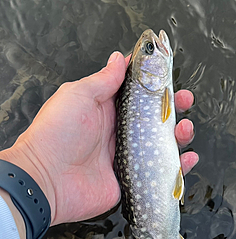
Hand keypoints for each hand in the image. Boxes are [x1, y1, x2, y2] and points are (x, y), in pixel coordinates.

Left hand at [0, 52, 197, 227]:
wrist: (46, 179)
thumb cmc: (57, 133)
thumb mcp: (79, 95)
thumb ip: (104, 79)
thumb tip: (119, 58)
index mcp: (105, 109)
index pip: (136, 92)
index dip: (154, 83)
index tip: (169, 74)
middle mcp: (118, 131)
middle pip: (153, 117)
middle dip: (172, 107)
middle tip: (184, 99)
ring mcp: (126, 156)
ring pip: (161, 142)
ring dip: (178, 134)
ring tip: (184, 128)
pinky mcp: (131, 178)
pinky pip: (160, 171)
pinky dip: (178, 166)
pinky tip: (187, 157)